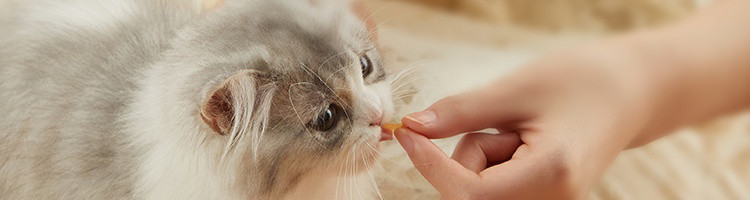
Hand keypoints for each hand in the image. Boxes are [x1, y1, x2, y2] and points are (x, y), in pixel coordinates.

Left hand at [395, 46, 655, 199]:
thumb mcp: (516, 89)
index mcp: (552, 174)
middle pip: (472, 196)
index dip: (431, 165)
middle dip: (465, 159)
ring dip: (481, 162)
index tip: (407, 134)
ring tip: (520, 130)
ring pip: (480, 194)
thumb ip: (460, 113)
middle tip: (497, 126)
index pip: (470, 193)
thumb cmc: (583, 82)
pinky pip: (496, 192)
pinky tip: (521, 145)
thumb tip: (412, 128)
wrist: (631, 93)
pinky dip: (493, 168)